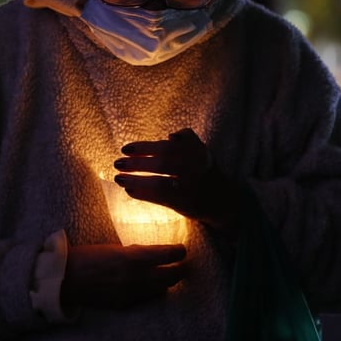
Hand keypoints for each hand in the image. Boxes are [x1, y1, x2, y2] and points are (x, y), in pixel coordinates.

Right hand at [61, 243, 186, 308]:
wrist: (63, 281)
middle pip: (171, 276)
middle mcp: (135, 278)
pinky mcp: (124, 305)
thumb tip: (150, 254)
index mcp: (131, 258)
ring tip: (170, 274)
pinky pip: (145, 298)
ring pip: (160, 289)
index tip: (182, 249)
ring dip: (167, 281)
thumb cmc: (84, 257)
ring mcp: (130, 294)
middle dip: (180, 269)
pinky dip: (151, 291)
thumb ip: (133, 252)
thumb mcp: (111, 248)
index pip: (167, 256)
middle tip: (183, 263)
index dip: (178, 252)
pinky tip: (150, 286)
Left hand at [113, 128, 238, 233]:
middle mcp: (196, 168)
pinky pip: (160, 198)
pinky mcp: (186, 203)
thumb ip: (187, 140)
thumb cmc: (204, 171)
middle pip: (162, 164)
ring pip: (160, 183)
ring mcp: (191, 187)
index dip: (144, 147)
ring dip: (136, 180)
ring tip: (119, 178)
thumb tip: (170, 136)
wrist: (222, 200)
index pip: (167, 147)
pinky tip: (130, 190)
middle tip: (117, 163)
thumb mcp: (201, 151)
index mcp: (198, 152)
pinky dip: (143, 193)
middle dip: (137, 163)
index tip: (125, 148)